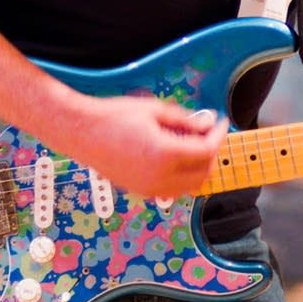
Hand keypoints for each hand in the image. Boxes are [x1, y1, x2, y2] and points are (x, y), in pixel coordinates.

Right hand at [61, 95, 228, 198]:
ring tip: (196, 144)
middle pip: (203, 173)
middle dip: (212, 153)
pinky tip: (179, 157)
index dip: (218, 135)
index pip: (206, 151)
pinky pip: (173, 190)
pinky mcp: (141, 191)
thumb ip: (183, 120)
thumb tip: (203, 126)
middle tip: (210, 133)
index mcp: (165, 155)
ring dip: (200, 168)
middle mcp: (159, 177)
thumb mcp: (154, 109)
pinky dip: (184, 177)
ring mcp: (149, 188)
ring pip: (191, 187)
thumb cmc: (113, 117)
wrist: (82, 132)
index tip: (220, 123)